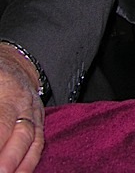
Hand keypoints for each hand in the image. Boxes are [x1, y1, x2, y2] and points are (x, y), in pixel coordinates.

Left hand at [0, 48, 43, 172]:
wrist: (12, 64)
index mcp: (7, 88)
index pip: (2, 121)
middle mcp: (25, 103)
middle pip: (21, 134)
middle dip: (8, 158)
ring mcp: (35, 113)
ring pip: (33, 141)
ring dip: (19, 164)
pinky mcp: (39, 122)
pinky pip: (38, 144)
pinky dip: (29, 162)